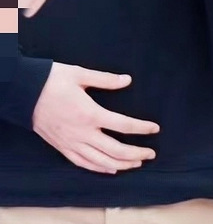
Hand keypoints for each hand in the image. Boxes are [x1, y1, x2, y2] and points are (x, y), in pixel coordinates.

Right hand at [33, 63, 159, 173]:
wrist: (25, 92)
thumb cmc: (53, 80)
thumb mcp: (81, 74)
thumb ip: (106, 79)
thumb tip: (127, 80)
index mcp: (91, 113)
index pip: (123, 125)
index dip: (142, 128)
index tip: (154, 128)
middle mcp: (83, 133)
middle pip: (116, 150)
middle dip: (136, 153)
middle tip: (151, 153)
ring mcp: (72, 143)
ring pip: (101, 161)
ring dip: (121, 164)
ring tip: (136, 163)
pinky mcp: (62, 147)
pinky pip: (83, 163)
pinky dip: (99, 168)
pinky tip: (110, 169)